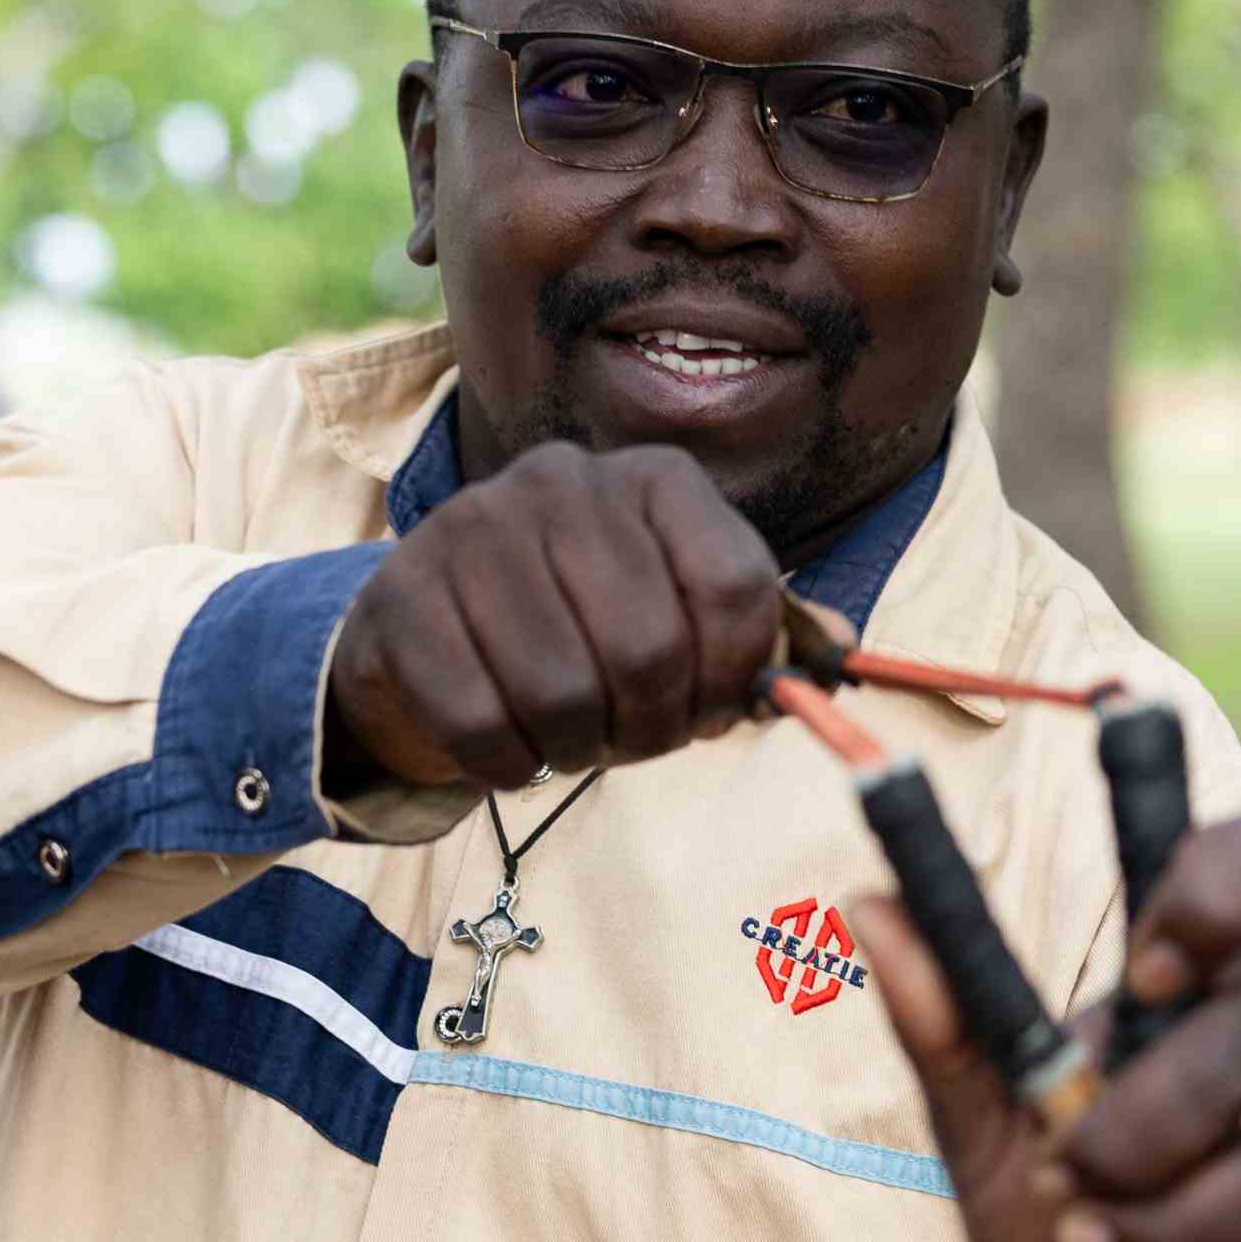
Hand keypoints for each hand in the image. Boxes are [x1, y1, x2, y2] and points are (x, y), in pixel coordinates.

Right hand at [324, 441, 786, 792]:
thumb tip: (840, 653)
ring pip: (561, 693)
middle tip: (631, 737)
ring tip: (569, 738)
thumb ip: (758, 630)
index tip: (710, 712)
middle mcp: (561, 480)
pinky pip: (479, 723)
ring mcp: (470, 528)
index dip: (734, 679)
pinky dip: (508, 765)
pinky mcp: (401, 596)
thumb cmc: (577, 625)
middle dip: (651, 726)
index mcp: (652, 476)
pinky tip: (511, 747)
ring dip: (576, 749)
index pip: (735, 586)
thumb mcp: (675, 607)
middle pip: (650, 649)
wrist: (429, 628)